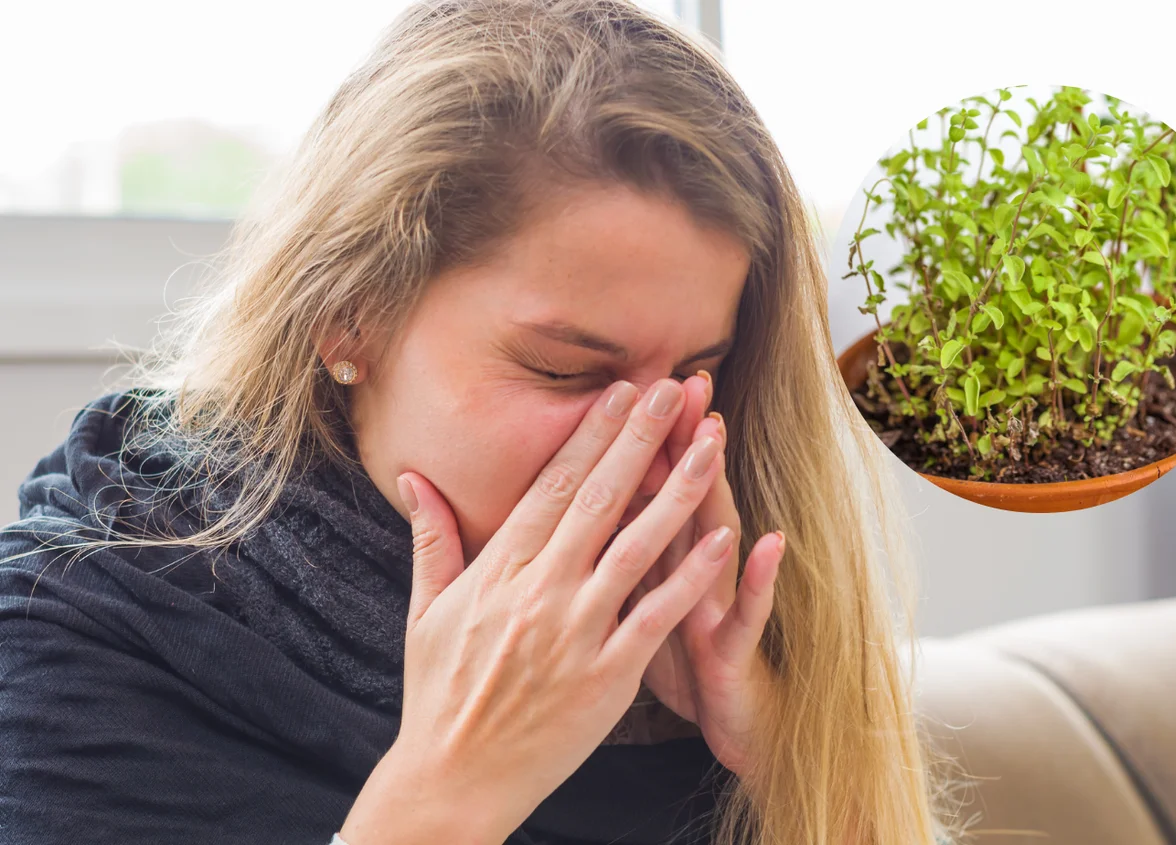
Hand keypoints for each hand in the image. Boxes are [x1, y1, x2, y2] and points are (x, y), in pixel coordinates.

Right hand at [341, 378, 736, 844]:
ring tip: (710, 443)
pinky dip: (689, 577)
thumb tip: (413, 478)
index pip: (551, 487)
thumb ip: (430, 539)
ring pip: (635, 547)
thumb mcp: (424, 611)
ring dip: (678, 490)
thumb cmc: (439, 693)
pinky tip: (722, 538)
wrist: (453, 778)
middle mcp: (538, 592)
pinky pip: (656, 617)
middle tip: (673, 388)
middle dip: (639, 439)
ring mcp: (574, 633)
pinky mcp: (606, 677)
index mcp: (498, 572)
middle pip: (597, 500)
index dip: (591, 435)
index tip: (622, 392)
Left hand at [622, 371, 784, 781]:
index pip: (635, 495)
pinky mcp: (734, 650)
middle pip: (676, 499)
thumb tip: (574, 521)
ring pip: (714, 540)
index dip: (628, 445)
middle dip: (674, 440)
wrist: (728, 729)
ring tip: (714, 436)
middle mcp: (687, 573)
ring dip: (714, 489)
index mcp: (649, 565)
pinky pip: (746, 614)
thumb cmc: (678, 668)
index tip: (618, 385)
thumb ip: (614, 560)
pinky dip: (756, 580)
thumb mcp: (636, 612)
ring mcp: (714, 607)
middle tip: (676, 379)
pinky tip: (767, 543)